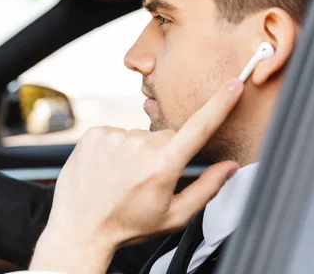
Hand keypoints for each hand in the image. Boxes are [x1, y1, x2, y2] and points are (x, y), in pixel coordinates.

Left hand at [30, 78, 243, 272]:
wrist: (80, 228)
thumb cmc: (127, 224)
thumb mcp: (173, 216)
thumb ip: (207, 189)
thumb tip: (229, 167)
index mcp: (163, 165)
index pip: (199, 127)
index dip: (219, 104)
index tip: (233, 84)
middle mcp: (139, 144)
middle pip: (166, 137)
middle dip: (164, 153)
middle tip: (146, 180)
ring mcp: (114, 136)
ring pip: (140, 137)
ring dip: (136, 152)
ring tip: (121, 178)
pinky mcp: (95, 133)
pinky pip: (117, 134)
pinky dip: (116, 149)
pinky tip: (107, 169)